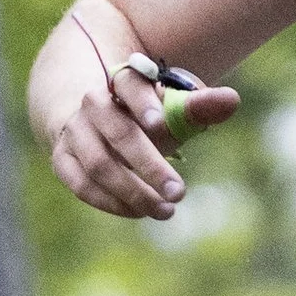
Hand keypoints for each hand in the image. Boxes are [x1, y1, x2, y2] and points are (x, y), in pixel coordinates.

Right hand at [49, 65, 240, 220]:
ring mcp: (74, 132)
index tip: (162, 124)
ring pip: (99, 164)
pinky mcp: (63, 159)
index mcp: (122, 82)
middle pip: (118, 133)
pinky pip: (81, 184)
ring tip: (165, 211)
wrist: (98, 122)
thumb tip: (232, 101)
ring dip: (132, 191)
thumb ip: (200, 105)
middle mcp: (93, 104)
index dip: (144, 103)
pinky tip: (138, 212)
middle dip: (150, 165)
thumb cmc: (146, 116)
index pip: (129, 85)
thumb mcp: (173, 108)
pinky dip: (110, 202)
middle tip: (179, 192)